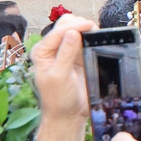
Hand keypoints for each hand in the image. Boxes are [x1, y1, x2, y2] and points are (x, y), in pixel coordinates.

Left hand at [30, 13, 97, 140]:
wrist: (68, 115)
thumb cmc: (59, 99)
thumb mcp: (60, 76)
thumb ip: (65, 53)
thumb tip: (73, 32)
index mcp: (42, 51)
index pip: (57, 32)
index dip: (74, 26)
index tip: (89, 25)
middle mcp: (52, 48)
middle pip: (65, 25)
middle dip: (79, 24)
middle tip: (94, 30)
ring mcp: (65, 50)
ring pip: (76, 29)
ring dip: (86, 29)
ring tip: (97, 35)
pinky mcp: (78, 56)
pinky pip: (85, 40)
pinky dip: (91, 37)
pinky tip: (98, 40)